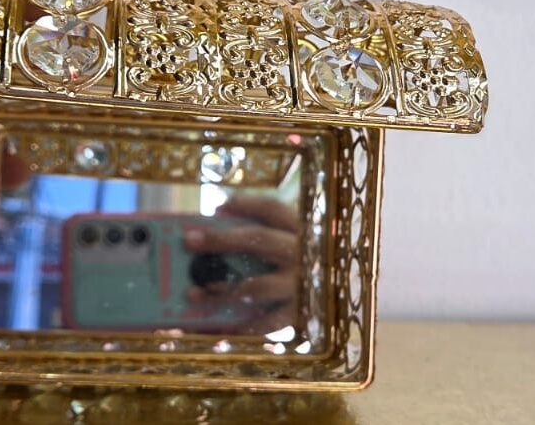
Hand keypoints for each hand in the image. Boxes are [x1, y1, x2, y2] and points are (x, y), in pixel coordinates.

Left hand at [184, 195, 298, 334]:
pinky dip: (240, 328)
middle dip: (221, 240)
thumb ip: (261, 228)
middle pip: (258, 240)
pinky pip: (266, 324)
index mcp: (300, 229)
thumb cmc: (304, 262)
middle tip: (189, 240)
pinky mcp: (301, 317)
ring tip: (193, 294)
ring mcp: (302, 287)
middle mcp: (303, 254)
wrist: (344, 293)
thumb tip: (217, 216)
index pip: (271, 209)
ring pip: (257, 286)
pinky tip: (215, 330)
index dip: (243, 204)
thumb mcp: (291, 239)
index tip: (216, 206)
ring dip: (222, 289)